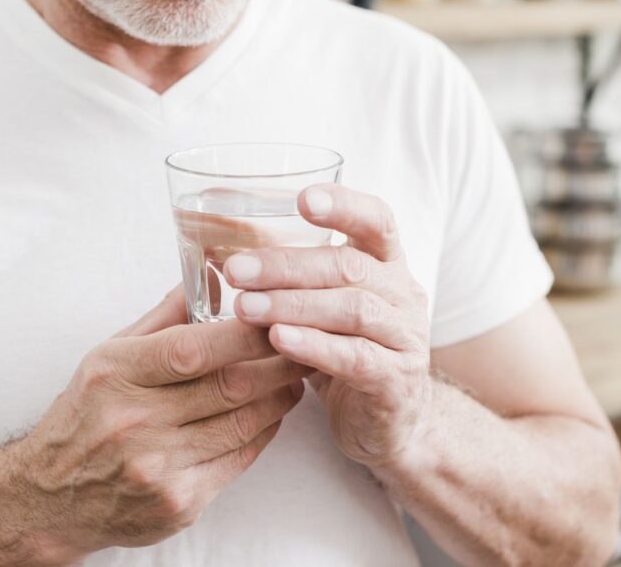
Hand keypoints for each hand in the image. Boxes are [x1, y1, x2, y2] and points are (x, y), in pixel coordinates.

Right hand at [9, 287, 310, 561]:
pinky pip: (237, 460)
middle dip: (276, 363)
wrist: (50, 498)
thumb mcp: (108, 355)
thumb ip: (163, 317)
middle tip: (304, 344)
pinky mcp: (178, 503)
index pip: (191, 349)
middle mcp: (134, 421)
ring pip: (241, 424)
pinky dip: (263, 432)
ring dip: (278, 397)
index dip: (244, 334)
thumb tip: (211, 275)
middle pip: (227, 387)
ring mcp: (157, 467)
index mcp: (116, 374)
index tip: (276, 316)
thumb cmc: (84, 415)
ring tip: (295, 376)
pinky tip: (271, 413)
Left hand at [223, 185, 431, 469]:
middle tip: (236, 270)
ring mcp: (406, 338)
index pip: (377, 221)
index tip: (302, 198)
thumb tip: (214, 247)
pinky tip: (279, 340)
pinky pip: (357, 358)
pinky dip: (315, 347)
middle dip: (288, 265)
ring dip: (294, 305)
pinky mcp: (397, 381)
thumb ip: (287, 277)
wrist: (389, 421)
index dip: (344, 206)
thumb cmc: (343, 350)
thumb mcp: (319, 306)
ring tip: (245, 307)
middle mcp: (403, 294)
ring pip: (353, 310)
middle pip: (350, 266)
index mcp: (387, 265)